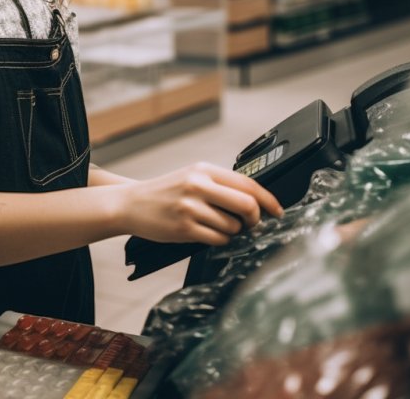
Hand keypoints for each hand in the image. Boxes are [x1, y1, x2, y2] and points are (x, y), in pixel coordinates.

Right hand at [119, 161, 283, 246]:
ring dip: (232, 232)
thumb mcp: (191, 177)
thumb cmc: (165, 192)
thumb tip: (256, 201)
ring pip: (233, 226)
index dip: (269, 199)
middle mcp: (198, 185)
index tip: (278, 211)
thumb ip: (220, 184)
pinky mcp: (184, 228)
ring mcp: (191, 207)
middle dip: (255, 219)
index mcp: (203, 169)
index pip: (247, 183)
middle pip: (247, 205)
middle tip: (251, 224)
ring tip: (216, 226)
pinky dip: (219, 240)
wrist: (131, 203)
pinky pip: (218, 239)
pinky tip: (206, 234)